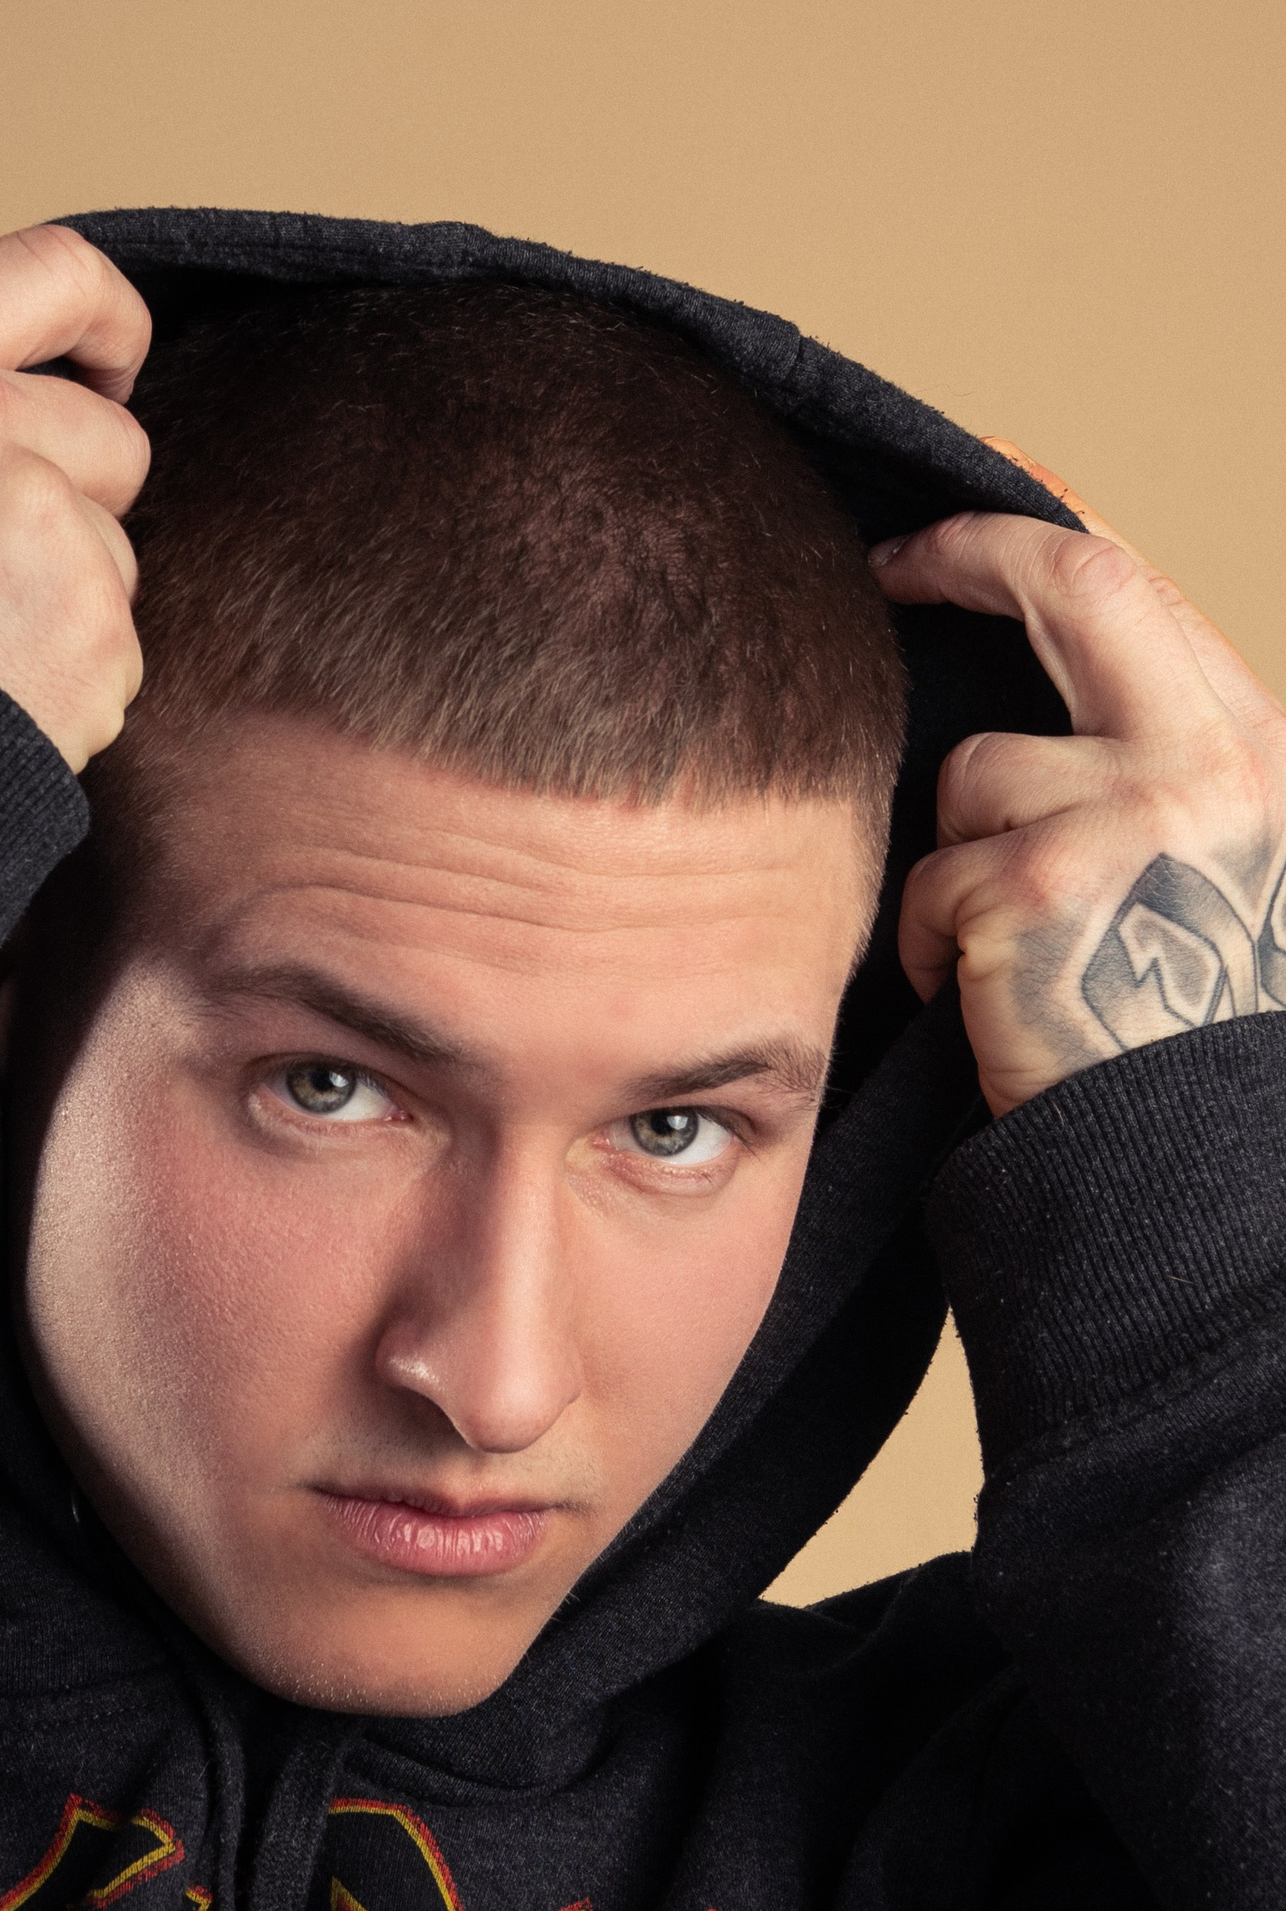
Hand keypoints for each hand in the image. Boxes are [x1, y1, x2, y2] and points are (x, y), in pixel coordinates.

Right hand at [0, 223, 150, 770]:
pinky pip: (120, 649)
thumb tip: (13, 390)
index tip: (117, 368)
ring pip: (116, 555)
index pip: (52, 270)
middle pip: (111, 438)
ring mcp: (36, 519)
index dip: (110, 319)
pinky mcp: (88, 623)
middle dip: (80, 508)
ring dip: (68, 610)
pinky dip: (75, 690)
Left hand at [872, 453, 1285, 1114]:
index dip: (1037, 540)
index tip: (956, 525)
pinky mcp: (1043, 885)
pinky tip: (974, 998)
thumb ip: (1143, 767)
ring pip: (969, 772)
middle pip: (1077, 583)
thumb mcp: (1203, 874)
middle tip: (886, 565)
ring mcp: (1134, 812)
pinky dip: (922, 941)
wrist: (1193, 1162)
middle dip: (967, 555)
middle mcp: (1215, 757)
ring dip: (948, 856)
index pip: (1142, 590)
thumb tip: (1027, 675)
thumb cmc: (1181, 1033)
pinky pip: (928, 878)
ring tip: (985, 951)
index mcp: (1256, 746)